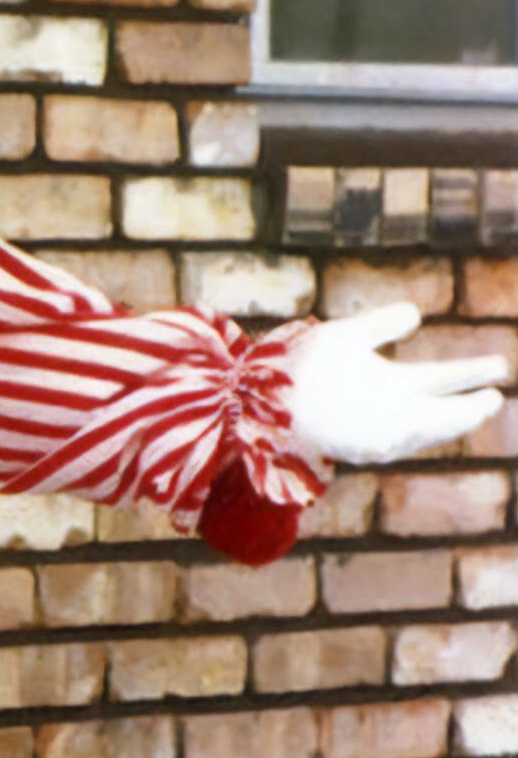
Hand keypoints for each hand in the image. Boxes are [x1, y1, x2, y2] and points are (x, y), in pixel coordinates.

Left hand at [290, 303, 509, 466]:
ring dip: (448, 423)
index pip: (442, 380)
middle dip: (467, 407)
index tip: (499, 365)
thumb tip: (416, 313)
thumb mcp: (348, 337)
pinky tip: (419, 426)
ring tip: (476, 409)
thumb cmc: (303, 365)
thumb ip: (381, 324)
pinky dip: (403, 436)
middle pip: (441, 412)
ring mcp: (374, 430)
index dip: (470, 374)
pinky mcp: (353, 444)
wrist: (263, 392)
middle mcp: (390, 410)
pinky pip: (384, 443)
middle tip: (494, 396)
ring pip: (421, 432)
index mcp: (394, 385)